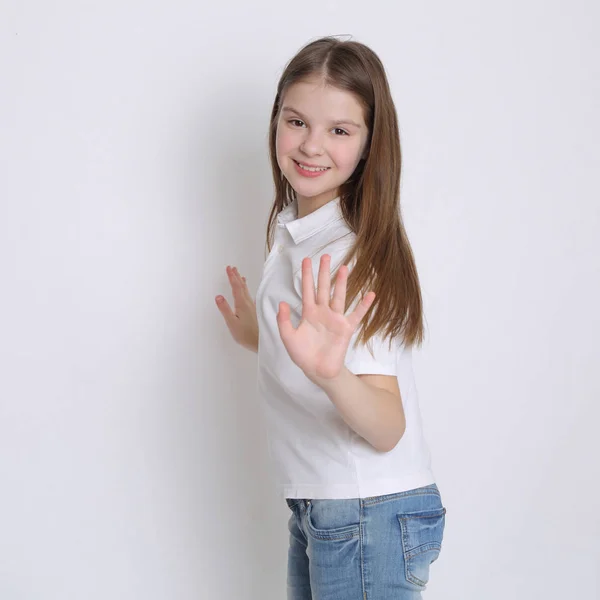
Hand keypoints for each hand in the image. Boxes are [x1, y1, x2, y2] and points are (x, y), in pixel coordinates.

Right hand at [216, 266, 258, 351]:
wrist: (261, 342)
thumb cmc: (245, 334)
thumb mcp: (232, 323)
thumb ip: (225, 309)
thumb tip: (218, 296)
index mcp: (242, 304)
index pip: (236, 287)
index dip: (232, 277)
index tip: (228, 268)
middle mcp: (248, 303)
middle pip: (241, 287)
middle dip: (236, 276)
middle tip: (232, 268)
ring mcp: (252, 307)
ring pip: (246, 290)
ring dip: (241, 282)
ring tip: (240, 275)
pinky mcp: (254, 311)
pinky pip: (249, 296)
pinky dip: (245, 290)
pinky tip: (247, 292)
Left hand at [276, 254, 374, 382]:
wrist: (317, 371)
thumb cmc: (302, 355)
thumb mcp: (288, 338)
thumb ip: (284, 321)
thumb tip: (282, 303)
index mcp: (308, 313)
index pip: (307, 290)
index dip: (307, 276)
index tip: (306, 260)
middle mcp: (322, 312)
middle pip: (324, 288)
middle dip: (324, 272)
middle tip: (326, 256)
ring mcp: (335, 319)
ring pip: (339, 296)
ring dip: (342, 283)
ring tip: (345, 267)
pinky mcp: (346, 328)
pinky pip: (356, 315)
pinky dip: (364, 305)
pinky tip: (370, 294)